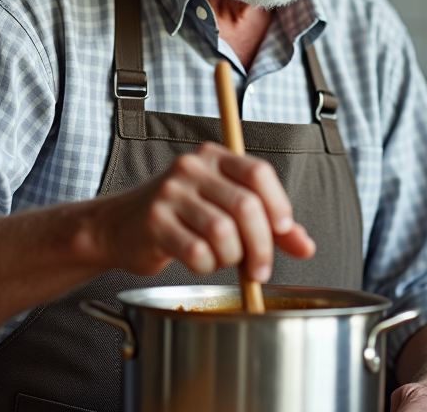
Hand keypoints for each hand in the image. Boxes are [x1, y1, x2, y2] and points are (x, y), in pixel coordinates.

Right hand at [97, 142, 314, 280]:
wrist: (120, 226)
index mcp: (214, 157)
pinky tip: (201, 263)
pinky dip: (206, 266)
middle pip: (246, 206)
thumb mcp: (226, 209)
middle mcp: (192, 168)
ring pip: (223, 232)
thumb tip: (305, 246)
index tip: (283, 231)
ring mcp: (170, 193)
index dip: (279, 204)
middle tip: (260, 269)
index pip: (259, 172)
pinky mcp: (154, 222)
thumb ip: (268, 224)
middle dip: (260, 245)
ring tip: (224, 261)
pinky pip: (196, 252)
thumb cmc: (182, 217)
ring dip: (231, 257)